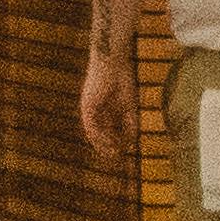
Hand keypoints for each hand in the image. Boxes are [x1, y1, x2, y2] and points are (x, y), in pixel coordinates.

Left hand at [86, 42, 139, 158]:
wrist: (113, 63)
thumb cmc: (122, 80)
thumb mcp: (128, 104)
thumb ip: (129, 121)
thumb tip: (132, 139)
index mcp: (104, 109)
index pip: (106, 130)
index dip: (113, 142)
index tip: (121, 153)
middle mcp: (94, 110)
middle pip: (98, 132)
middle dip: (106, 146)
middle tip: (115, 158)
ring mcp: (89, 107)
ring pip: (92, 131)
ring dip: (101, 144)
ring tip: (112, 154)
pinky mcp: (87, 104)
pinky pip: (90, 124)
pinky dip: (97, 135)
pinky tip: (107, 143)